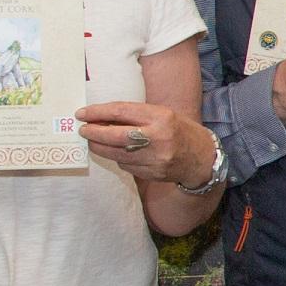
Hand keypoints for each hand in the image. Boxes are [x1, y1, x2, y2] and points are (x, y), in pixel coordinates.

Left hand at [79, 103, 208, 182]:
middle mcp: (157, 138)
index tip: (82, 113)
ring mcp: (155, 159)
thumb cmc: (180, 131)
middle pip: (115, 135)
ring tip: (93, 141)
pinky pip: (125, 165)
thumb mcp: (162, 114)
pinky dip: (116, 157)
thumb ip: (135, 115)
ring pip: (116, 153)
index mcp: (161, 117)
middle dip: (93, 132)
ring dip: (99, 147)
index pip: (121, 112)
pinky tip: (116, 152)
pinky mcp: (152, 173)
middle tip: (83, 130)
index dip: (98, 112)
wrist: (203, 159)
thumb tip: (101, 118)